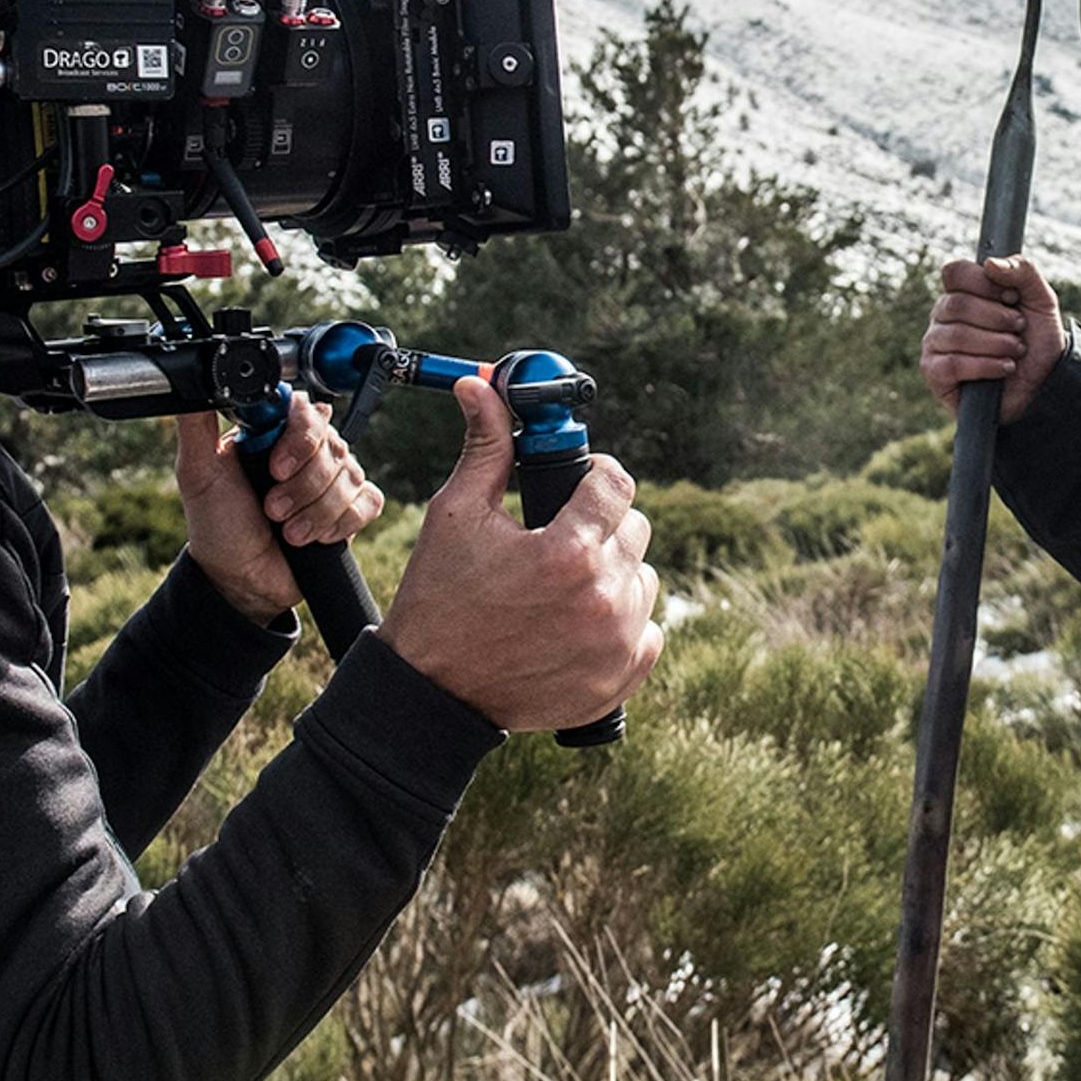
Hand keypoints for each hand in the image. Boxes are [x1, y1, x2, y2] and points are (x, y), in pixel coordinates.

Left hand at [175, 395, 382, 621]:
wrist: (240, 580)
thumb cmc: (218, 525)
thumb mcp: (198, 473)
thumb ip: (196, 426)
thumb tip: (194, 381)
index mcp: (275, 433)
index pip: (306, 412)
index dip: (298, 439)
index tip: (274, 468)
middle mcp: (309, 450)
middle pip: (333, 447)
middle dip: (301, 487)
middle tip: (272, 509)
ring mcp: (333, 479)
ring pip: (350, 477)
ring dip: (316, 512)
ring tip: (288, 532)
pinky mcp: (351, 509)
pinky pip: (368, 502)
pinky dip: (342, 522)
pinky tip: (316, 537)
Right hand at [379, 375, 663, 731]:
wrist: (432, 691)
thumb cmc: (440, 599)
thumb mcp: (457, 515)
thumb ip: (486, 448)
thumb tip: (480, 389)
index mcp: (569, 552)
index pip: (617, 484)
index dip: (596, 476)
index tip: (579, 484)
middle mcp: (603, 598)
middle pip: (634, 531)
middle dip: (601, 526)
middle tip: (559, 540)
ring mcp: (616, 643)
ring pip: (643, 580)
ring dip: (612, 575)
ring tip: (563, 586)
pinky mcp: (620, 679)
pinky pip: (648, 632)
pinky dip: (621, 625)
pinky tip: (577, 623)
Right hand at [922, 255, 1065, 422]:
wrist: (1043, 382)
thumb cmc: (1036, 338)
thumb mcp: (1041, 299)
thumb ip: (1023, 271)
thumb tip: (990, 263)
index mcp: (962, 292)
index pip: (954, 272)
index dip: (984, 283)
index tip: (1012, 296)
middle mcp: (943, 315)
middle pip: (956, 304)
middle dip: (997, 318)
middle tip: (1019, 327)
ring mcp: (935, 344)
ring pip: (956, 335)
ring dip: (996, 343)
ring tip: (1016, 351)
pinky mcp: (935, 374)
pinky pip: (952, 364)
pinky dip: (985, 366)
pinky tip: (1004, 368)